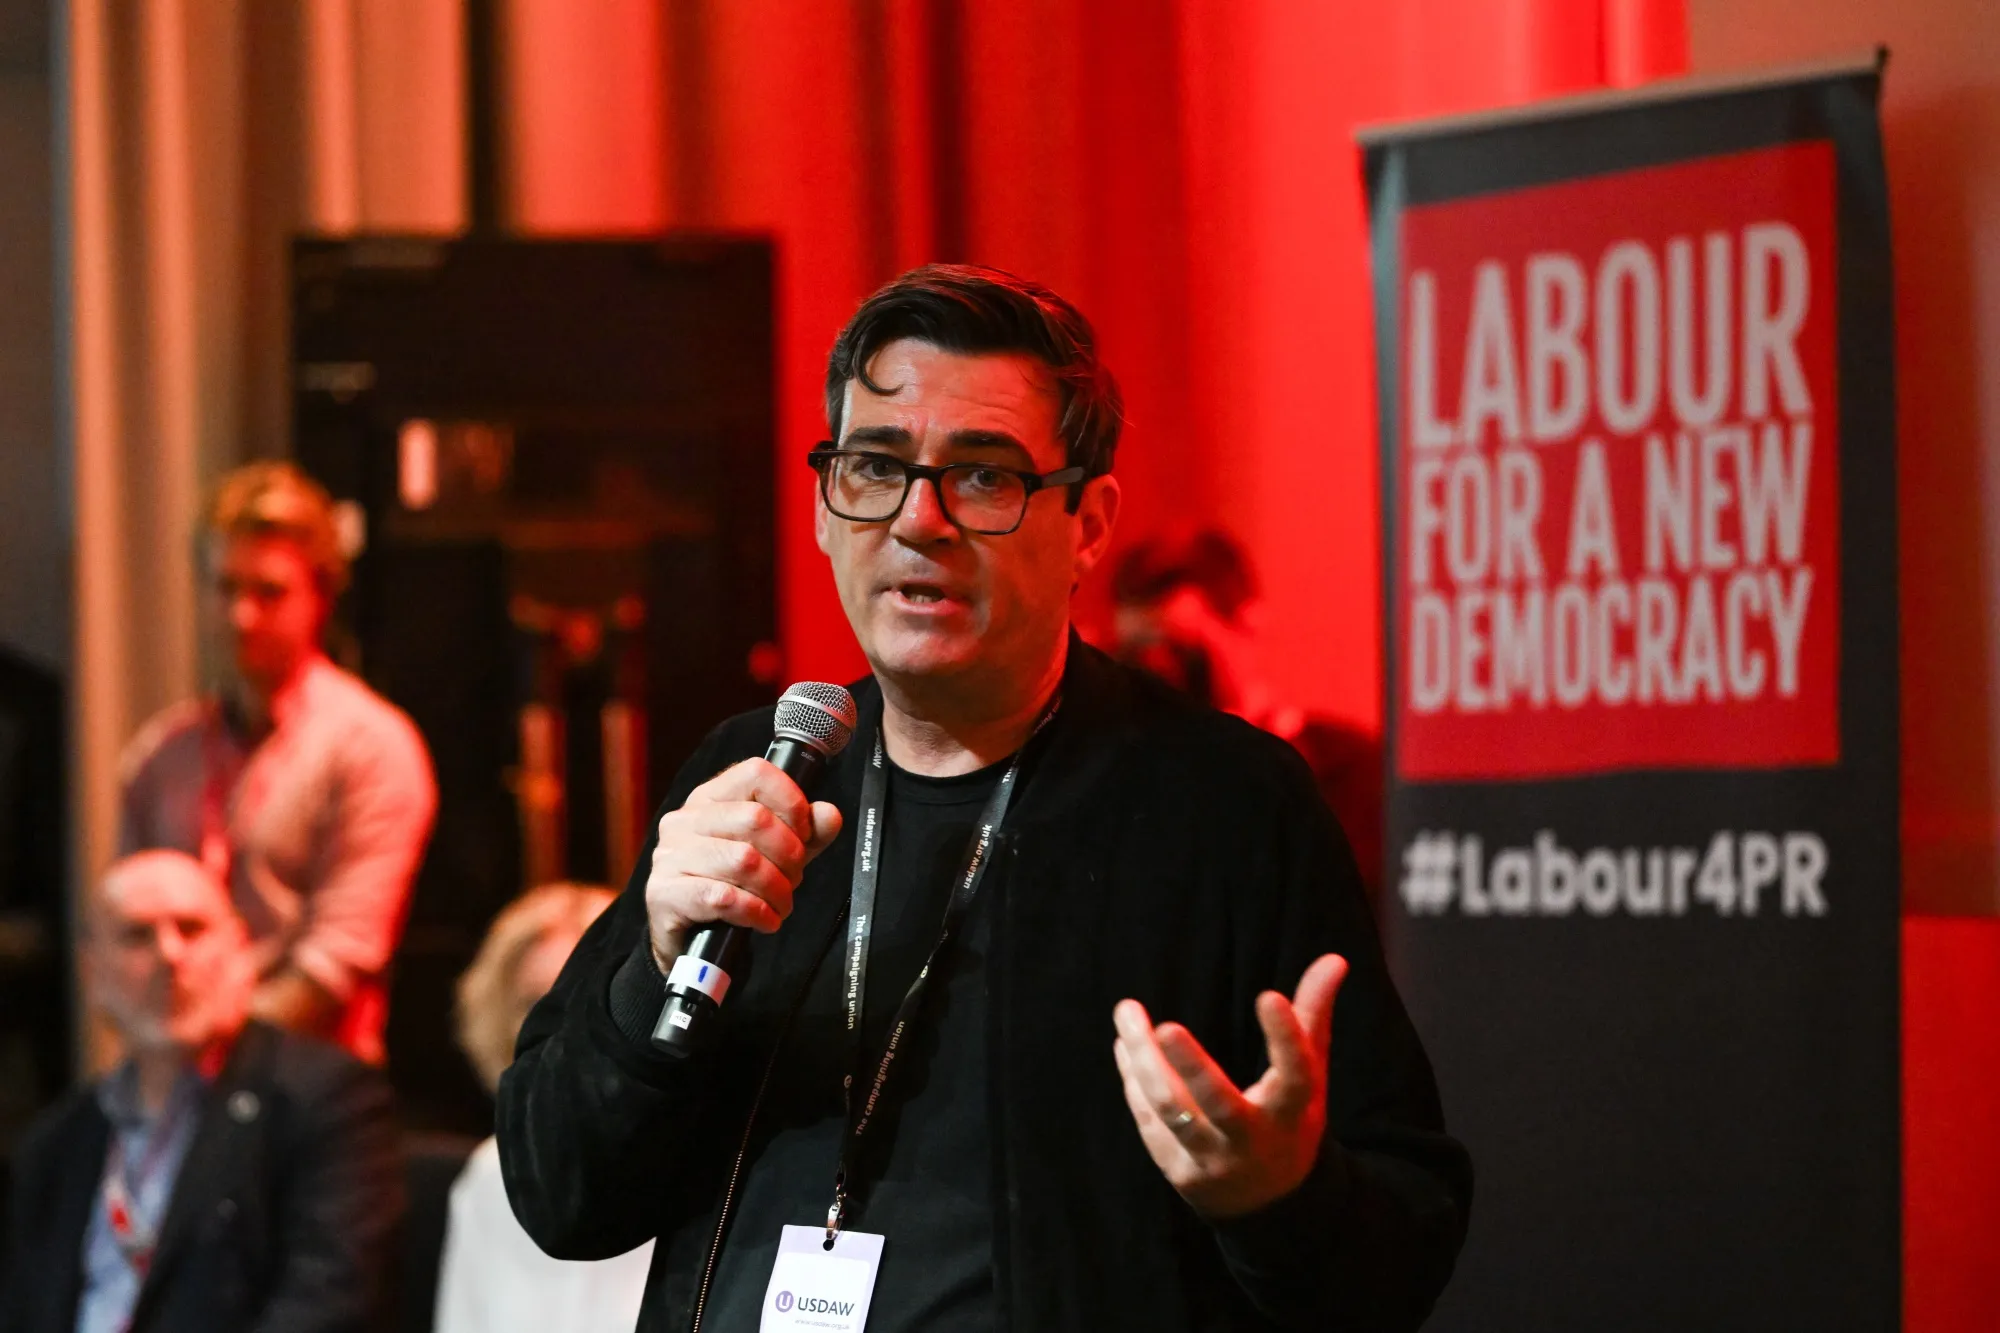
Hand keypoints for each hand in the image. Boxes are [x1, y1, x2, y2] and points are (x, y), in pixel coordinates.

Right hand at [643, 758, 843, 972]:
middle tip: (794, 879)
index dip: (791, 801)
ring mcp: (669, 855)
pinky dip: (755, 912)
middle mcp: (685, 819)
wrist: (689, 938)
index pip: (755, 773)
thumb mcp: (775, 856)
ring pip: (743, 860)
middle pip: (755, 819)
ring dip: (775, 889)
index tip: (804, 834)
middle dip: (788, 856)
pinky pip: (722, 897)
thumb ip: (805, 835)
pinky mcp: (663, 892)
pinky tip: (764, 920)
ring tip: (781, 904)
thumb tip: (829, 815)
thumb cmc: (731, 887)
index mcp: (710, 798)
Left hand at [1112, 953, 1346, 1219]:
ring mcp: (1213, 1161)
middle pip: (1220, 1106)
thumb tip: (1334, 959)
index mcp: (1293, 1115)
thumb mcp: (1310, 1077)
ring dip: (1143, 1062)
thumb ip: (1313, 1017)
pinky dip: (1133, 1081)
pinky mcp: (1179, 1171)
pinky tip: (1124, 1045)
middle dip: (1193, 1068)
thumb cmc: (1288, 1119)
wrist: (1266, 1202)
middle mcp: (1253, 1142)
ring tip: (1127, 1013)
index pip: (1298, 1077)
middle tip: (1166, 1027)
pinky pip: (1150, 1122)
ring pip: (1171, 1112)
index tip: (1269, 995)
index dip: (1287, 1040)